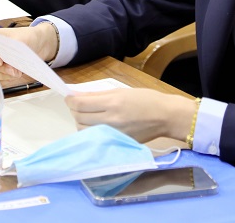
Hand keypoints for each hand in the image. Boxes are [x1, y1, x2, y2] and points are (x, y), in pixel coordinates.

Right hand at [0, 24, 58, 79]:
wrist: (39, 44)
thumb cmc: (29, 36)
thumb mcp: (22, 39)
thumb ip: (12, 48)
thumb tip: (5, 60)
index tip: (0, 61)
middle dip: (1, 68)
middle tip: (14, 71)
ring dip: (5, 74)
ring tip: (18, 72)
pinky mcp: (1, 69)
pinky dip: (7, 77)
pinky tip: (17, 74)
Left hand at [65, 89, 195, 142]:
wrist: (165, 116)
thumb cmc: (147, 99)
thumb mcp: (122, 91)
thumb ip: (99, 95)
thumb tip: (78, 95)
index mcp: (112, 104)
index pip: (80, 104)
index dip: (70, 100)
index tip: (69, 97)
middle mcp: (110, 120)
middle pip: (79, 117)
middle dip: (75, 110)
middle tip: (78, 105)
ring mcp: (113, 134)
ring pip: (84, 130)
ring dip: (80, 121)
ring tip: (86, 115)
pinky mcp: (116, 142)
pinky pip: (95, 138)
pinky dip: (90, 131)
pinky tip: (94, 125)